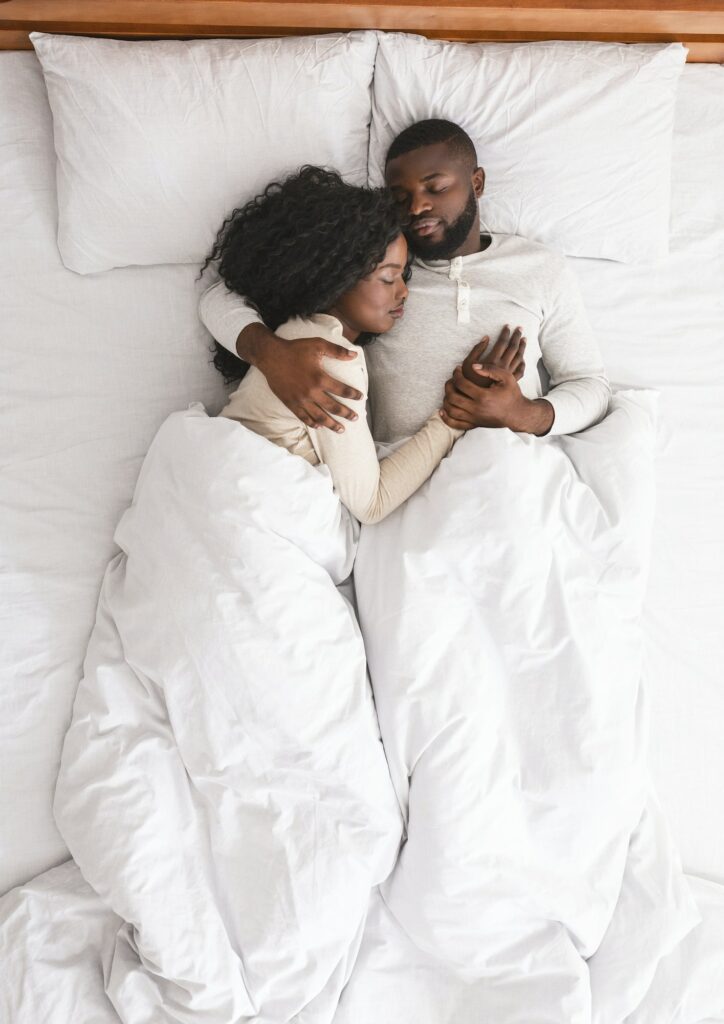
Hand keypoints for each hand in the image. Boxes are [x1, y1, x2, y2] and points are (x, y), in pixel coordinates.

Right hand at [240, 324, 362, 431]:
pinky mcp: (290, 403)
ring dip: (331, 424)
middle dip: (346, 414)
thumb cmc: (295, 349)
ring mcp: (300, 399)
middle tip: (355, 418)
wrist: (271, 356)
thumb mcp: (317, 345)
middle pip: (333, 407)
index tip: (361, 398)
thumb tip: (354, 355)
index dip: (353, 395)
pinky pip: (303, 417)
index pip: (342, 390)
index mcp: (320, 378)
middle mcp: (311, 392)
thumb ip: (337, 351)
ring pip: (319, 416)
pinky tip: (319, 426)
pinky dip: (312, 423)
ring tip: (341, 429)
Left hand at [441, 364, 553, 434]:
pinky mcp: (473, 425)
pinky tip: (443, 409)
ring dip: (446, 399)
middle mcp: (476, 409)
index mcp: (483, 396)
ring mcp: (473, 418)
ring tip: (449, 391)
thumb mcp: (506, 377)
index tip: (457, 369)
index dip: (456, 374)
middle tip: (451, 379)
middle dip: (448, 386)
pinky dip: (446, 418)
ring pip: (451, 410)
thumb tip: (474, 366)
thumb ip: (490, 369)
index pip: (461, 383)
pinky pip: (455, 424)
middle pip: (452, 397)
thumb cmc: (512, 394)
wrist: (518, 415)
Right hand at [462, 325, 525, 387]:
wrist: (474, 399)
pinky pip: (520, 371)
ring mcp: (508, 375)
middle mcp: (503, 367)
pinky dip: (523, 363)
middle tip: (519, 328)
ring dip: (522, 348)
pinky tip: (523, 359)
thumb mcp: (467, 363)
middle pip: (513, 348)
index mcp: (493, 361)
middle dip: (516, 337)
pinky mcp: (510, 382)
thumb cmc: (468, 381)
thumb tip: (486, 338)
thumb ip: (477, 349)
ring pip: (519, 358)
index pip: (502, 343)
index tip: (507, 326)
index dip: (505, 333)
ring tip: (524, 340)